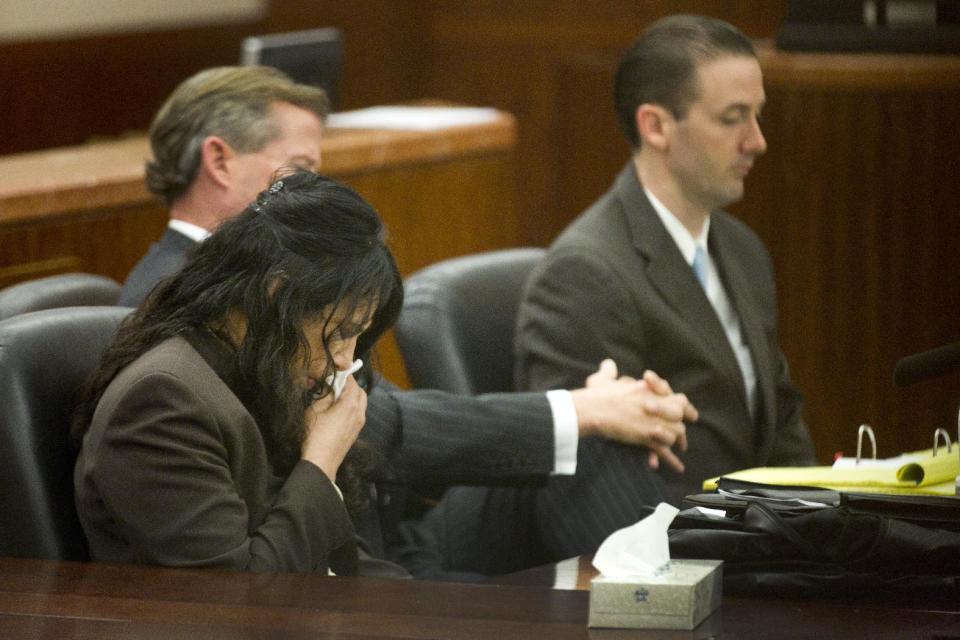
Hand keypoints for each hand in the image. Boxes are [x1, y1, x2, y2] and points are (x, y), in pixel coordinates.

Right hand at [301, 376, 366, 481]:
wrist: (322, 461)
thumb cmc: (315, 435)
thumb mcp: (315, 409)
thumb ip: (324, 394)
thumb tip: (328, 384)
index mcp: (351, 405)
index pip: (352, 382)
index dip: (344, 375)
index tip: (336, 372)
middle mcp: (359, 413)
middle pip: (360, 392)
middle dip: (350, 386)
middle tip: (336, 384)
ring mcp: (359, 424)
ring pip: (361, 403)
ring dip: (352, 397)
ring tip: (335, 397)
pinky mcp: (356, 432)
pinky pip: (358, 414)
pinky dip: (352, 407)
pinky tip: (337, 411)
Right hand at [571, 360, 697, 472]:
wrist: (593, 410)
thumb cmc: (596, 395)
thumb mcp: (602, 379)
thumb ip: (608, 371)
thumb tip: (608, 363)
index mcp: (647, 389)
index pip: (672, 394)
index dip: (681, 403)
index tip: (685, 409)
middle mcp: (655, 404)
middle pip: (679, 413)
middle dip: (684, 421)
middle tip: (686, 426)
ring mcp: (653, 420)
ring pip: (676, 431)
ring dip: (677, 439)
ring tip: (680, 447)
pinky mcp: (647, 436)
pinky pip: (665, 450)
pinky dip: (672, 460)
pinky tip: (678, 468)